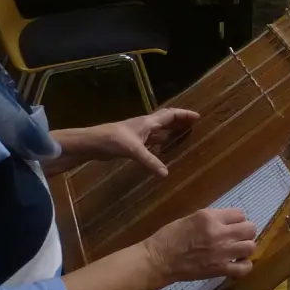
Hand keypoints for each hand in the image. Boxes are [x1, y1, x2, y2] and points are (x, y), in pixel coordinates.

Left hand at [55, 108, 199, 177]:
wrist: (92, 142)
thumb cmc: (113, 140)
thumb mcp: (134, 150)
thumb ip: (150, 161)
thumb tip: (166, 174)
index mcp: (148, 122)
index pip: (171, 115)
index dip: (184, 115)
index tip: (198, 117)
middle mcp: (145, 126)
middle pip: (166, 120)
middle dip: (180, 122)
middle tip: (194, 126)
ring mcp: (138, 134)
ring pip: (159, 131)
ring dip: (171, 132)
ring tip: (183, 136)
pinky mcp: (132, 143)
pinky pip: (152, 141)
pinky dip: (161, 143)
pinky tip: (163, 151)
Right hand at [143, 208, 257, 282]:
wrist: (158, 260)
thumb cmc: (169, 237)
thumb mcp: (190, 218)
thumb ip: (211, 218)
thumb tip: (227, 221)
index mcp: (210, 217)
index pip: (240, 214)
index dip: (237, 220)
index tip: (231, 225)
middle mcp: (219, 233)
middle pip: (250, 229)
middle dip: (246, 232)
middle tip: (237, 237)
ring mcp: (221, 252)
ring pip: (250, 246)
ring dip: (246, 248)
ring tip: (237, 250)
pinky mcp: (219, 269)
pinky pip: (244, 268)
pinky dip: (244, 266)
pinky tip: (237, 264)